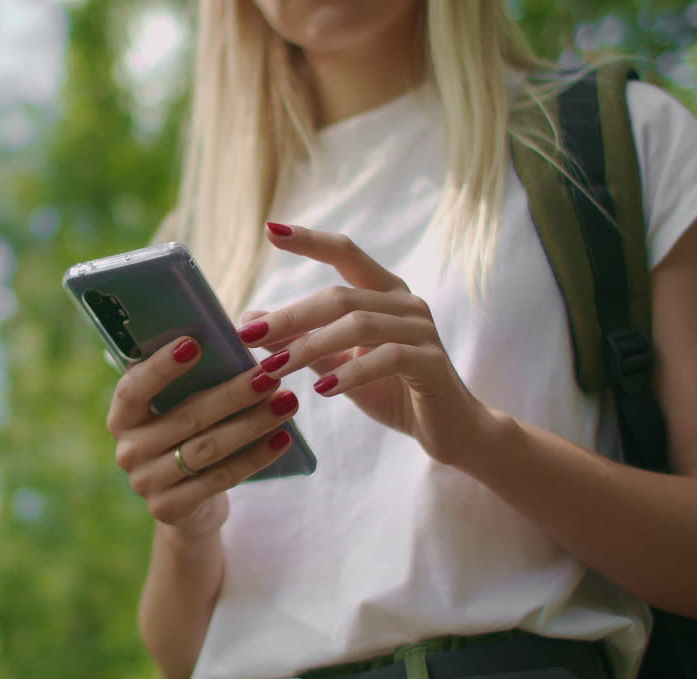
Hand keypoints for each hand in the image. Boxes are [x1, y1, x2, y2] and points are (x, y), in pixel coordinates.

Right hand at [106, 336, 298, 537]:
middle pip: (186, 417)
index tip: (195, 343)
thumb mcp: (180, 409)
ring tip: (287, 402)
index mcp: (122, 417)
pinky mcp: (170, 508)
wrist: (188, 505)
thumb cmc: (188, 438)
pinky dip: (255, 457)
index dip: (161, 367)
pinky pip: (220, 478)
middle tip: (270, 374)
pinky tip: (282, 439)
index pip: (133, 389)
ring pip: (207, 448)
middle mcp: (128, 451)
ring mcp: (146, 483)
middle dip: (233, 394)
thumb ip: (194, 378)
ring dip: (252, 423)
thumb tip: (236, 335)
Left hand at [236, 222, 492, 465]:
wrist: (448, 429)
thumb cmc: (389, 390)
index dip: (310, 240)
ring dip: (310, 346)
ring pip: (360, 325)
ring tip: (274, 368)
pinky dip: (350, 372)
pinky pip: (387, 357)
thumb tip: (250, 320)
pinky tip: (321, 389)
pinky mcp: (432, 362)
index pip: (346, 253)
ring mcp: (422, 330)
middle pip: (340, 297)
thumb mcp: (337, 363)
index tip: (270, 230)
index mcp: (384, 292)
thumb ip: (301, 340)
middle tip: (248, 334)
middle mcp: (405, 302)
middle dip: (290, 316)